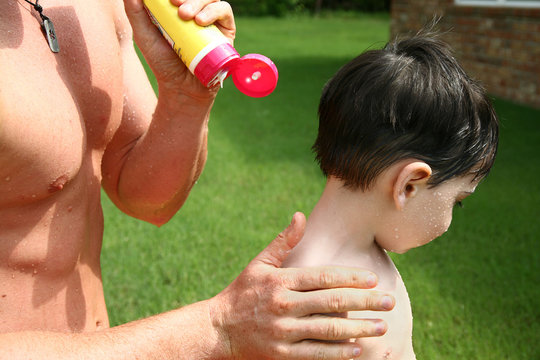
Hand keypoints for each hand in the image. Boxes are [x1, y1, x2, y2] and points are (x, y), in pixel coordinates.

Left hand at [122, 0, 235, 97]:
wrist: (182, 87)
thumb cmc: (163, 63)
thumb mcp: (144, 36)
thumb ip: (135, 12)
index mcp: (177, 8)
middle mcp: (196, 11)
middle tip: (175, 3)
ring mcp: (212, 20)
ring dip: (199, 1)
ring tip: (186, 16)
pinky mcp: (226, 30)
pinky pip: (224, 11)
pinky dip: (214, 11)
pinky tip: (201, 22)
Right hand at [209, 212, 394, 359]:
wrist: (218, 330)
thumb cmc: (242, 293)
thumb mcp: (259, 264)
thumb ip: (283, 242)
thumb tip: (300, 215)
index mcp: (281, 281)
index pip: (323, 277)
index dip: (351, 278)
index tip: (374, 279)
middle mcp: (284, 305)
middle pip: (332, 302)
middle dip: (365, 302)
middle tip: (390, 302)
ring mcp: (283, 331)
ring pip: (327, 329)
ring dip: (358, 328)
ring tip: (380, 327)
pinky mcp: (282, 354)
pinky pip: (315, 354)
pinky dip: (337, 352)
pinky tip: (356, 349)